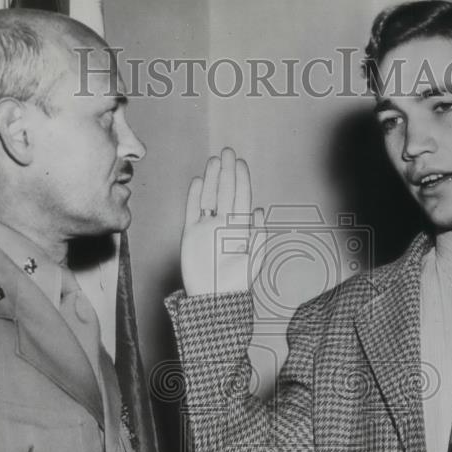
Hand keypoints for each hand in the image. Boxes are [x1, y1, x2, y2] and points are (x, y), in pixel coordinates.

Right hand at [181, 147, 264, 296]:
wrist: (213, 299)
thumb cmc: (236, 284)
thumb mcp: (253, 260)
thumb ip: (258, 236)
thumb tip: (259, 211)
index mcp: (241, 228)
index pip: (241, 198)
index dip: (241, 180)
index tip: (240, 163)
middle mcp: (224, 224)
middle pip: (225, 192)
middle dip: (227, 172)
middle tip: (227, 152)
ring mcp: (207, 227)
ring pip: (209, 197)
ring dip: (211, 179)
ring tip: (213, 161)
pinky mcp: (191, 234)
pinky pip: (192, 210)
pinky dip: (194, 196)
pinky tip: (197, 181)